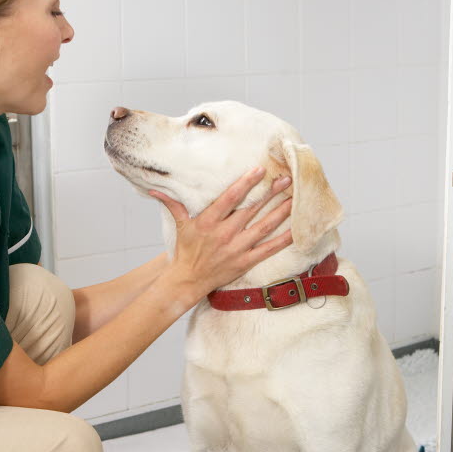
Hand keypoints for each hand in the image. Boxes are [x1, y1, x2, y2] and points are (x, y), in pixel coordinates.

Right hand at [149, 166, 293, 302]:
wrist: (188, 281)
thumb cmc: (185, 251)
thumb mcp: (180, 225)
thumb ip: (173, 204)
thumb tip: (156, 190)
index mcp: (208, 222)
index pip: (229, 199)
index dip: (246, 184)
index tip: (260, 170)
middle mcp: (224, 234)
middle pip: (251, 210)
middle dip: (270, 193)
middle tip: (286, 178)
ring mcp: (236, 249)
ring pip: (263, 227)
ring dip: (280, 212)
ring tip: (295, 198)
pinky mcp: (244, 262)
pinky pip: (268, 250)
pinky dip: (283, 240)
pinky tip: (296, 230)